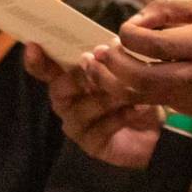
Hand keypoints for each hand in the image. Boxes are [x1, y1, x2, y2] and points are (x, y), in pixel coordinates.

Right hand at [28, 43, 160, 168]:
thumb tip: (100, 49)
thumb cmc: (138, 95)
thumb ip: (110, 60)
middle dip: (80, 77)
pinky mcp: (90, 145)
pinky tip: (137, 109)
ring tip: (128, 92)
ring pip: (81, 109)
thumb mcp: (128, 71)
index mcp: (70, 80)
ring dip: (106, 97)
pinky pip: (100, 128)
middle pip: (59, 89)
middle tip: (97, 67)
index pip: (46, 70)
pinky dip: (120, 116)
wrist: (158, 131)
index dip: (37, 60)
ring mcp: (76, 125)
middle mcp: (67, 103)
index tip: (33, 46)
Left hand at [78, 0, 191, 125]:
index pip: (154, 43)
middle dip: (112, 64)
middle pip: (140, 75)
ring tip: (95, 67)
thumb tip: (138, 19)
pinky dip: (125, 91)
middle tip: (99, 52)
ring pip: (139, 94)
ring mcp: (190, 97)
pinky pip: (147, 102)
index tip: (124, 30)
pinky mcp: (187, 111)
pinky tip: (114, 80)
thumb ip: (171, 8)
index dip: (129, 35)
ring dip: (110, 82)